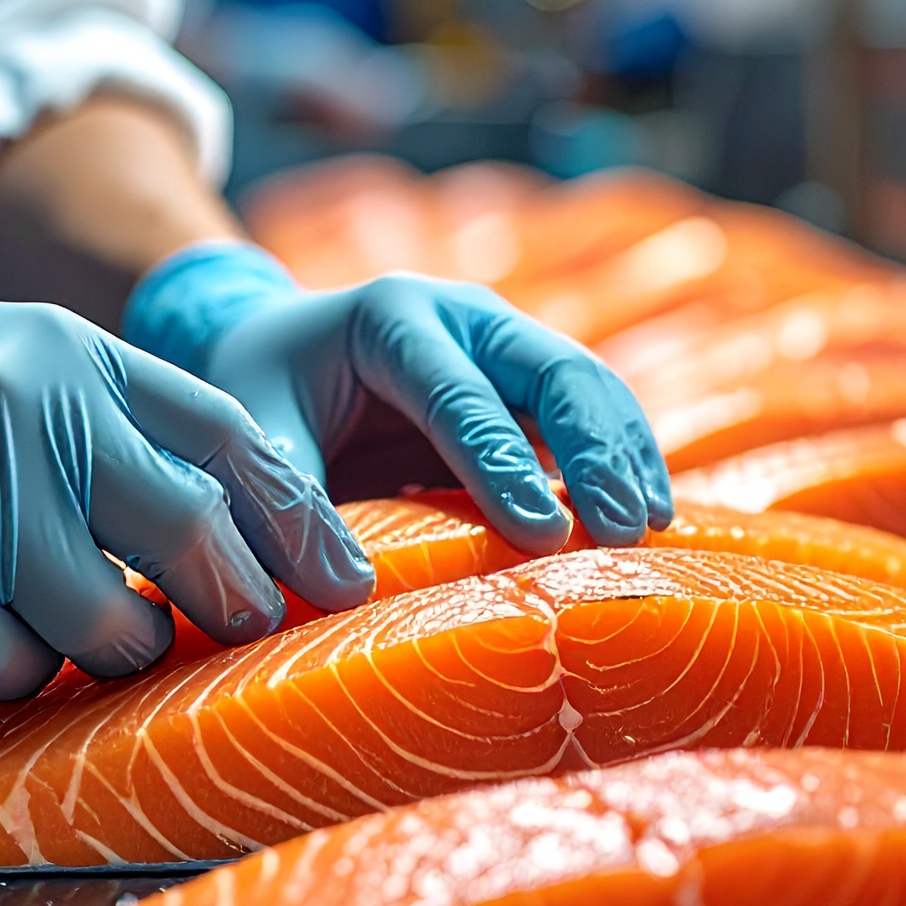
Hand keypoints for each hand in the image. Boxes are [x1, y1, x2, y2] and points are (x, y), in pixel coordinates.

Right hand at [0, 187, 373, 697]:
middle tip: (238, 637)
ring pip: (110, 626)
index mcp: (77, 355)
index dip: (301, 519)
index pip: (229, 438)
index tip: (348, 581)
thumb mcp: (10, 358)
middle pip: (194, 537)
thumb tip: (219, 537)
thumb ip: (105, 425)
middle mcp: (39, 412)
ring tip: (80, 636)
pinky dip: (15, 674)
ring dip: (115, 655)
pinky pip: (11, 666)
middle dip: (234, 607)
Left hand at [123, 244, 672, 553]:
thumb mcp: (254, 427)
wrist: (275, 344)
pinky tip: (649, 519)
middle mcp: (462, 315)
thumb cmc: (262, 386)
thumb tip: (343, 589)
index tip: (541, 533)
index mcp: (391, 316)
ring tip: (652, 530)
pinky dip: (622, 460)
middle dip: (593, 450)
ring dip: (624, 455)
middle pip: (551, 369)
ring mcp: (504, 341)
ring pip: (586, 385)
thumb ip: (291, 493)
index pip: (456, 392)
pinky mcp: (526, 381)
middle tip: (624, 531)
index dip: (501, 463)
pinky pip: (588, 414)